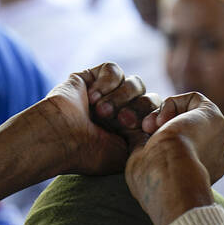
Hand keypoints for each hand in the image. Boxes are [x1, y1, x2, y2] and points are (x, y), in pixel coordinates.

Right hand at [29, 62, 158, 176]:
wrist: (61, 138)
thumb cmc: (89, 154)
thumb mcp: (125, 154)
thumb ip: (145, 140)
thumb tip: (162, 128)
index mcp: (127, 131)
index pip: (154, 114)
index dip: (153, 117)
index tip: (143, 129)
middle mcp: (118, 111)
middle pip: (148, 97)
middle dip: (137, 108)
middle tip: (121, 121)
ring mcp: (105, 94)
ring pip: (134, 82)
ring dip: (120, 97)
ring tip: (101, 111)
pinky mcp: (91, 77)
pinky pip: (114, 70)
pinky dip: (107, 83)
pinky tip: (92, 98)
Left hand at [124, 92, 223, 224]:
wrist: (169, 173)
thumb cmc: (152, 180)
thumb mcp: (142, 170)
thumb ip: (144, 155)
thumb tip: (136, 141)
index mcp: (199, 178)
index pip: (181, 153)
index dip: (159, 144)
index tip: (143, 147)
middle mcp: (213, 160)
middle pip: (186, 134)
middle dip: (162, 128)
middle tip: (145, 132)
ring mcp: (217, 140)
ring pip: (190, 116)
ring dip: (165, 116)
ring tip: (150, 126)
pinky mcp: (215, 118)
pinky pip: (195, 100)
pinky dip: (173, 104)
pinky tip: (162, 118)